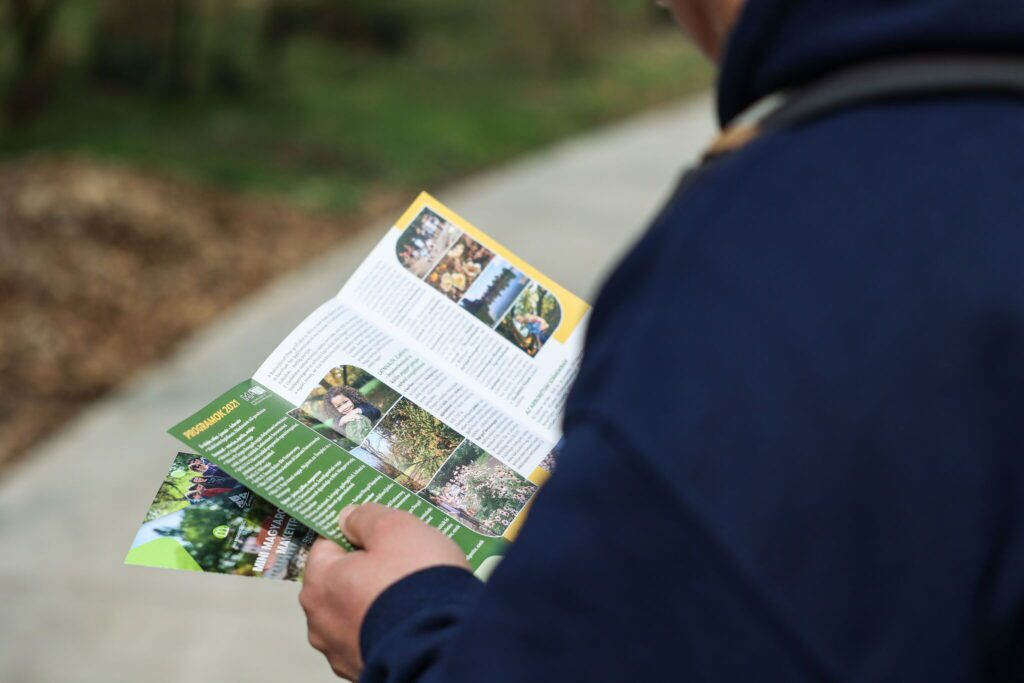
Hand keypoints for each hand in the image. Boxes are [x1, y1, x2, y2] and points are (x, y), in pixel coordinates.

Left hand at [299, 503, 470, 679]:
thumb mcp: (395, 528)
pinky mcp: (366, 669)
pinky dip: (391, 626)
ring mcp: (342, 651)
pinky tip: (416, 618)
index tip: (382, 533)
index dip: (357, 534)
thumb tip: (350, 517)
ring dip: (380, 600)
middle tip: (405, 560)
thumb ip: (366, 517)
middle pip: (342, 580)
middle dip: (370, 569)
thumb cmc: (415, 582)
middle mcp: (321, 622)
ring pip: (359, 611)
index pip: (327, 544)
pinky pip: (376, 636)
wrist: (442, 644)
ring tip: (415, 592)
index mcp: (319, 583)